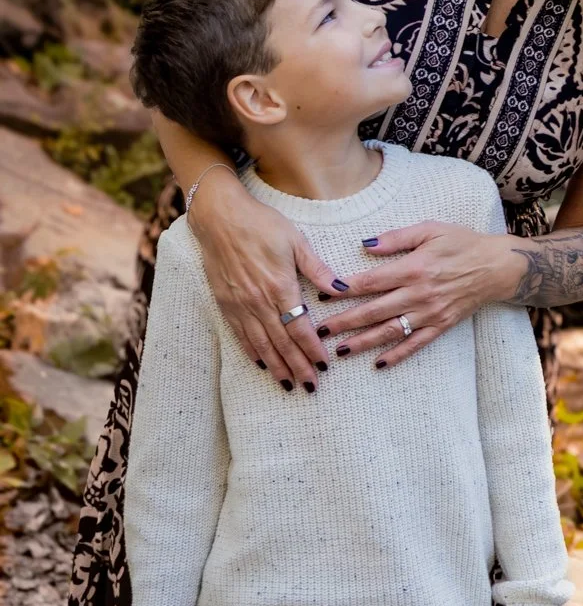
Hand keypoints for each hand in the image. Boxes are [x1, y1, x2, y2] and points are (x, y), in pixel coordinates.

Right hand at [190, 166, 342, 388]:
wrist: (219, 217)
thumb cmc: (261, 224)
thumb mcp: (296, 240)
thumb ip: (318, 269)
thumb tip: (341, 288)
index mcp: (280, 287)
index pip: (300, 328)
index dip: (312, 350)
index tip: (324, 367)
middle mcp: (258, 301)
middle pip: (282, 343)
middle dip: (297, 367)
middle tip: (310, 387)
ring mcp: (239, 304)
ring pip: (261, 344)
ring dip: (276, 366)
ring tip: (288, 384)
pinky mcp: (225, 303)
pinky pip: (240, 335)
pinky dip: (252, 352)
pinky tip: (261, 364)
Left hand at [319, 222, 517, 367]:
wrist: (496, 267)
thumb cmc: (462, 243)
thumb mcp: (430, 229)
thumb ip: (397, 238)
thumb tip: (365, 245)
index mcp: (414, 268)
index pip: (371, 282)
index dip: (344, 289)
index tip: (323, 295)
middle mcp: (419, 294)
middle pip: (373, 311)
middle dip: (344, 321)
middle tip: (319, 330)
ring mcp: (430, 313)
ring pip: (389, 331)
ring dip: (362, 342)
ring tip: (339, 350)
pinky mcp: (441, 326)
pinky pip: (415, 344)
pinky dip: (397, 355)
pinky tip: (378, 364)